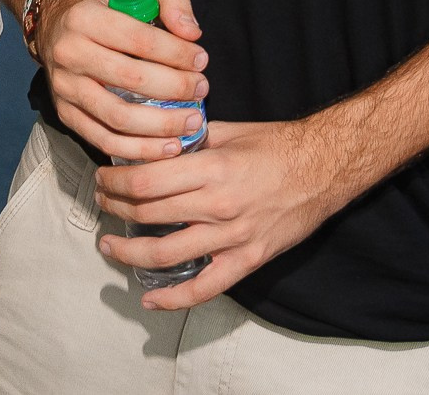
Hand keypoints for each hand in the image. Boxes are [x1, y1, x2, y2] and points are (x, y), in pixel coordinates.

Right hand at [35, 0, 209, 161]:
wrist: (56, 28)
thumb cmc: (107, 12)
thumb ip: (173, 3)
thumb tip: (192, 34)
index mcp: (87, 18)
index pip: (139, 39)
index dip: (176, 53)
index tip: (201, 61)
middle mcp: (71, 53)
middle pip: (130, 78)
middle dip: (175, 88)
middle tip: (201, 90)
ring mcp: (66, 88)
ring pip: (118, 116)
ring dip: (161, 126)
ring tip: (191, 122)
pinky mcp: (65, 114)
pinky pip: (104, 140)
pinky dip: (139, 149)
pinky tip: (167, 147)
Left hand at [94, 119, 355, 310]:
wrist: (326, 167)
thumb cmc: (279, 145)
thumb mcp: (230, 131)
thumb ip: (191, 139)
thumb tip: (157, 142)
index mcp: (213, 167)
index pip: (147, 180)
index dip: (116, 182)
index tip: (104, 179)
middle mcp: (218, 204)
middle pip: (148, 213)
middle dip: (115, 208)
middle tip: (102, 202)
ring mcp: (233, 236)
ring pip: (166, 253)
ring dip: (129, 251)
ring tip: (110, 245)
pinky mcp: (248, 258)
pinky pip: (205, 287)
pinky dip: (174, 298)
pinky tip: (150, 298)